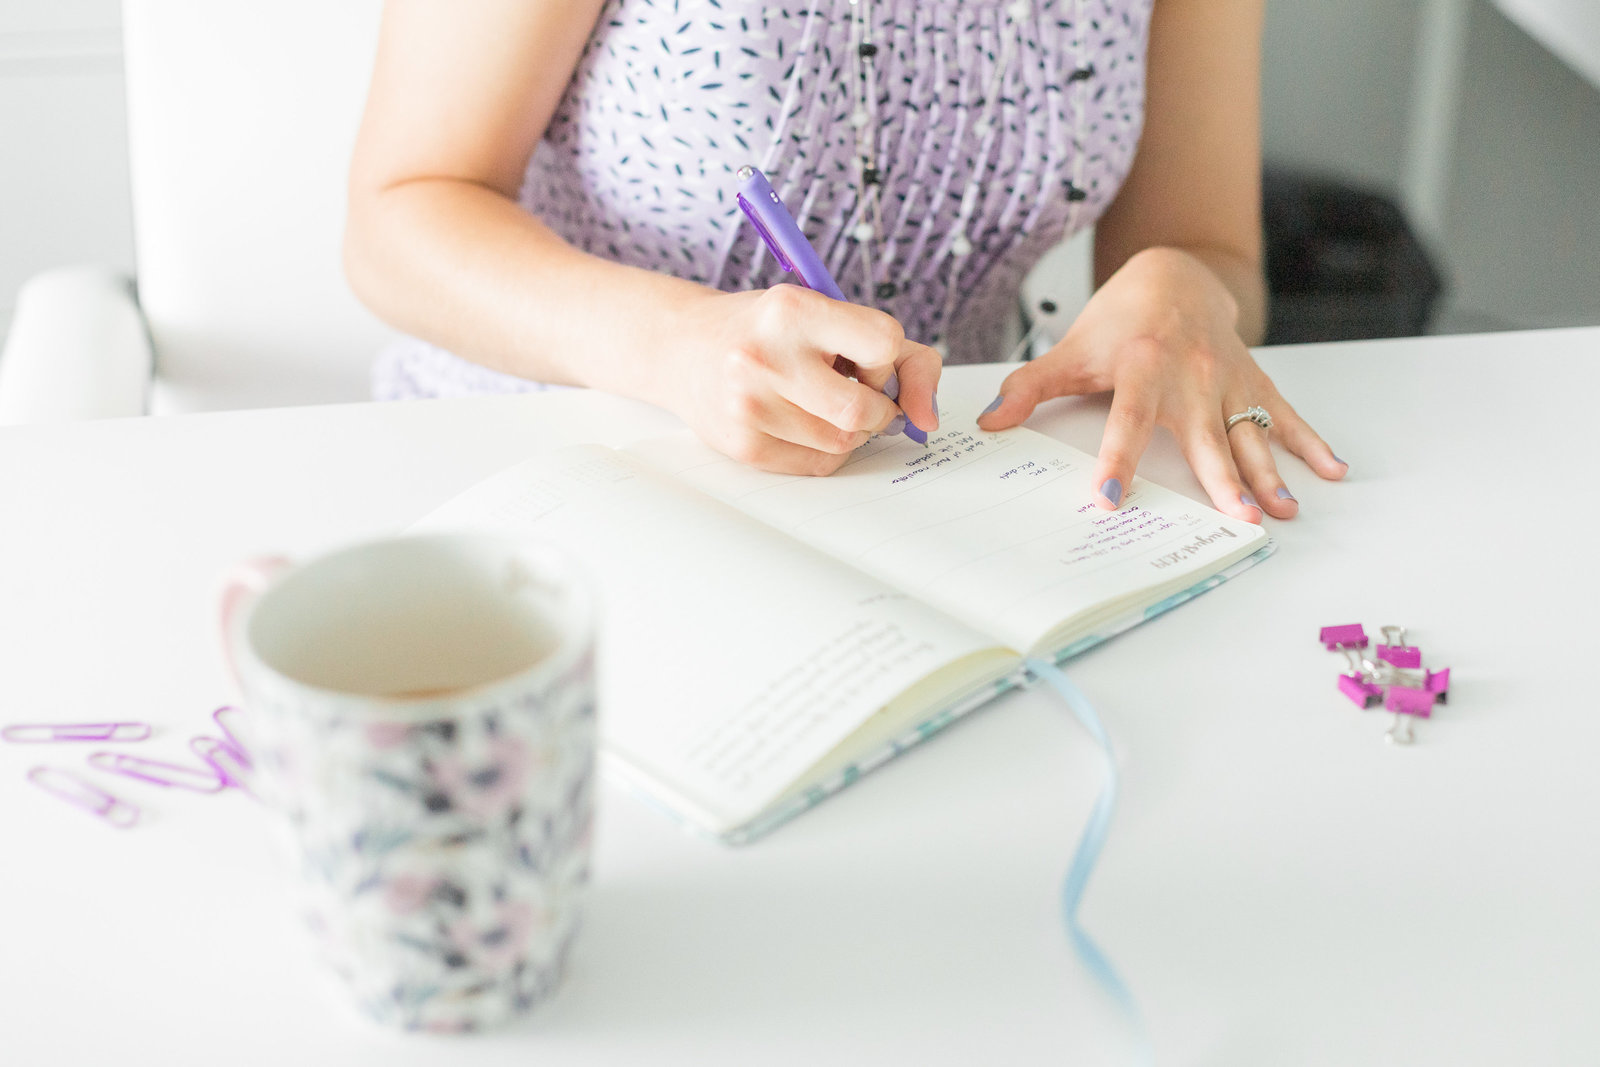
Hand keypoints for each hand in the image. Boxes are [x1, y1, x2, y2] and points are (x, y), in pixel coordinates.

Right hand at [664, 284, 941, 474]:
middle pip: (864, 410)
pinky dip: (825, 449)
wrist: (683, 347)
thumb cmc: (770, 330)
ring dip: (850, 430)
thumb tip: (929, 418)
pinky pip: (819, 464)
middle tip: (853, 391)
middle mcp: (766, 358)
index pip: (884, 342)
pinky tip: (799, 422)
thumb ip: (902, 355)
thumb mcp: (829, 315)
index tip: (863, 358)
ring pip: (845, 443)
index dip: (885, 358)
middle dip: (875, 406)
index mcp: (793, 310)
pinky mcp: (743, 446)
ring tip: (819, 402)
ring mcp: (750, 406)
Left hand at [977, 247, 1345, 521]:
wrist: (1175, 274)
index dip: (1119, 456)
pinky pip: (1285, 416)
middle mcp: (1192, 376)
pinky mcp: (1254, 384)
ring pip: (1250, 433)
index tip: (1111, 494)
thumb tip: (987, 422)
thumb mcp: (1071, 349)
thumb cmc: (1119, 319)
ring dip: (1269, 473)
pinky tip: (1331, 472)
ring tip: (1282, 511)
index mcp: (1142, 368)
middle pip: (1204, 435)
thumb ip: (1029, 388)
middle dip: (1222, 478)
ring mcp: (1229, 381)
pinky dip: (1311, 443)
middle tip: (1236, 518)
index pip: (1127, 419)